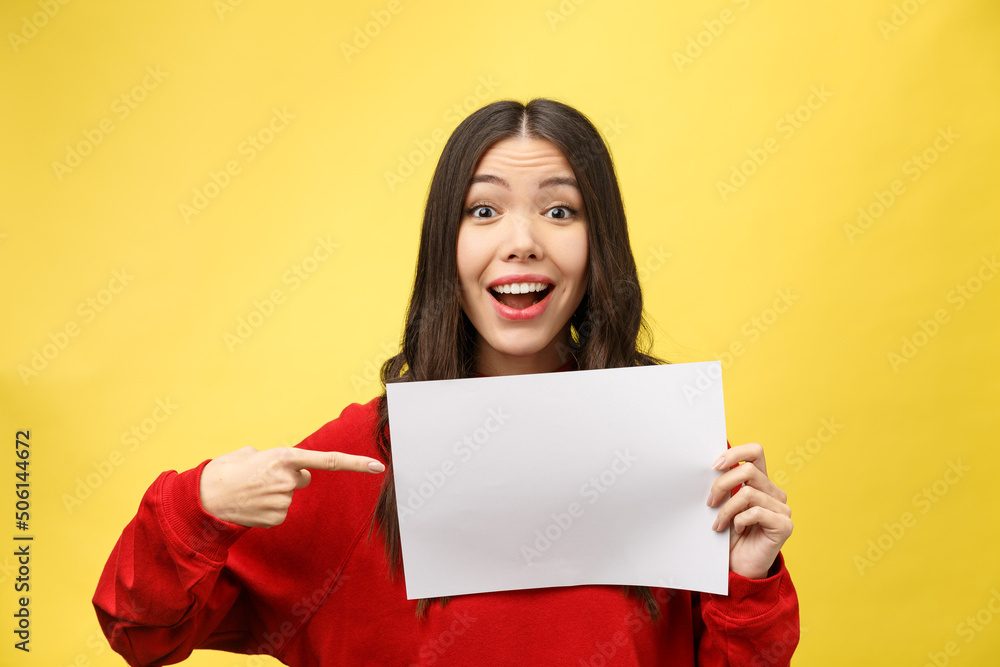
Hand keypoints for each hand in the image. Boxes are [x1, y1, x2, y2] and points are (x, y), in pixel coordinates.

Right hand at [199, 446, 384, 526]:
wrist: (204, 496)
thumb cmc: (226, 470)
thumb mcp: (252, 453)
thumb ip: (276, 457)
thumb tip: (287, 467)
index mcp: (285, 456)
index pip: (329, 461)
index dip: (356, 464)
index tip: (378, 466)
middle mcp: (288, 478)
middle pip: (302, 479)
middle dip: (287, 478)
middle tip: (261, 477)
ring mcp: (283, 500)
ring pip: (289, 496)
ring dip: (274, 494)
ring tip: (251, 491)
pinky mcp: (276, 517)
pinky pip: (280, 512)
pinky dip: (268, 509)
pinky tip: (252, 505)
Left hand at [707, 443, 791, 578]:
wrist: (739, 566)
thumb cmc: (729, 534)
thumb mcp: (723, 504)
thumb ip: (724, 485)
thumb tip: (711, 466)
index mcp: (761, 482)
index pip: (755, 452)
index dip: (735, 453)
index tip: (714, 466)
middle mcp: (774, 492)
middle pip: (748, 470)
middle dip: (722, 484)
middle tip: (709, 502)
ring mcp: (782, 508)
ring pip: (748, 493)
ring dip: (726, 509)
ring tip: (718, 523)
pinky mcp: (784, 525)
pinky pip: (756, 512)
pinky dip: (739, 521)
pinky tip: (737, 531)